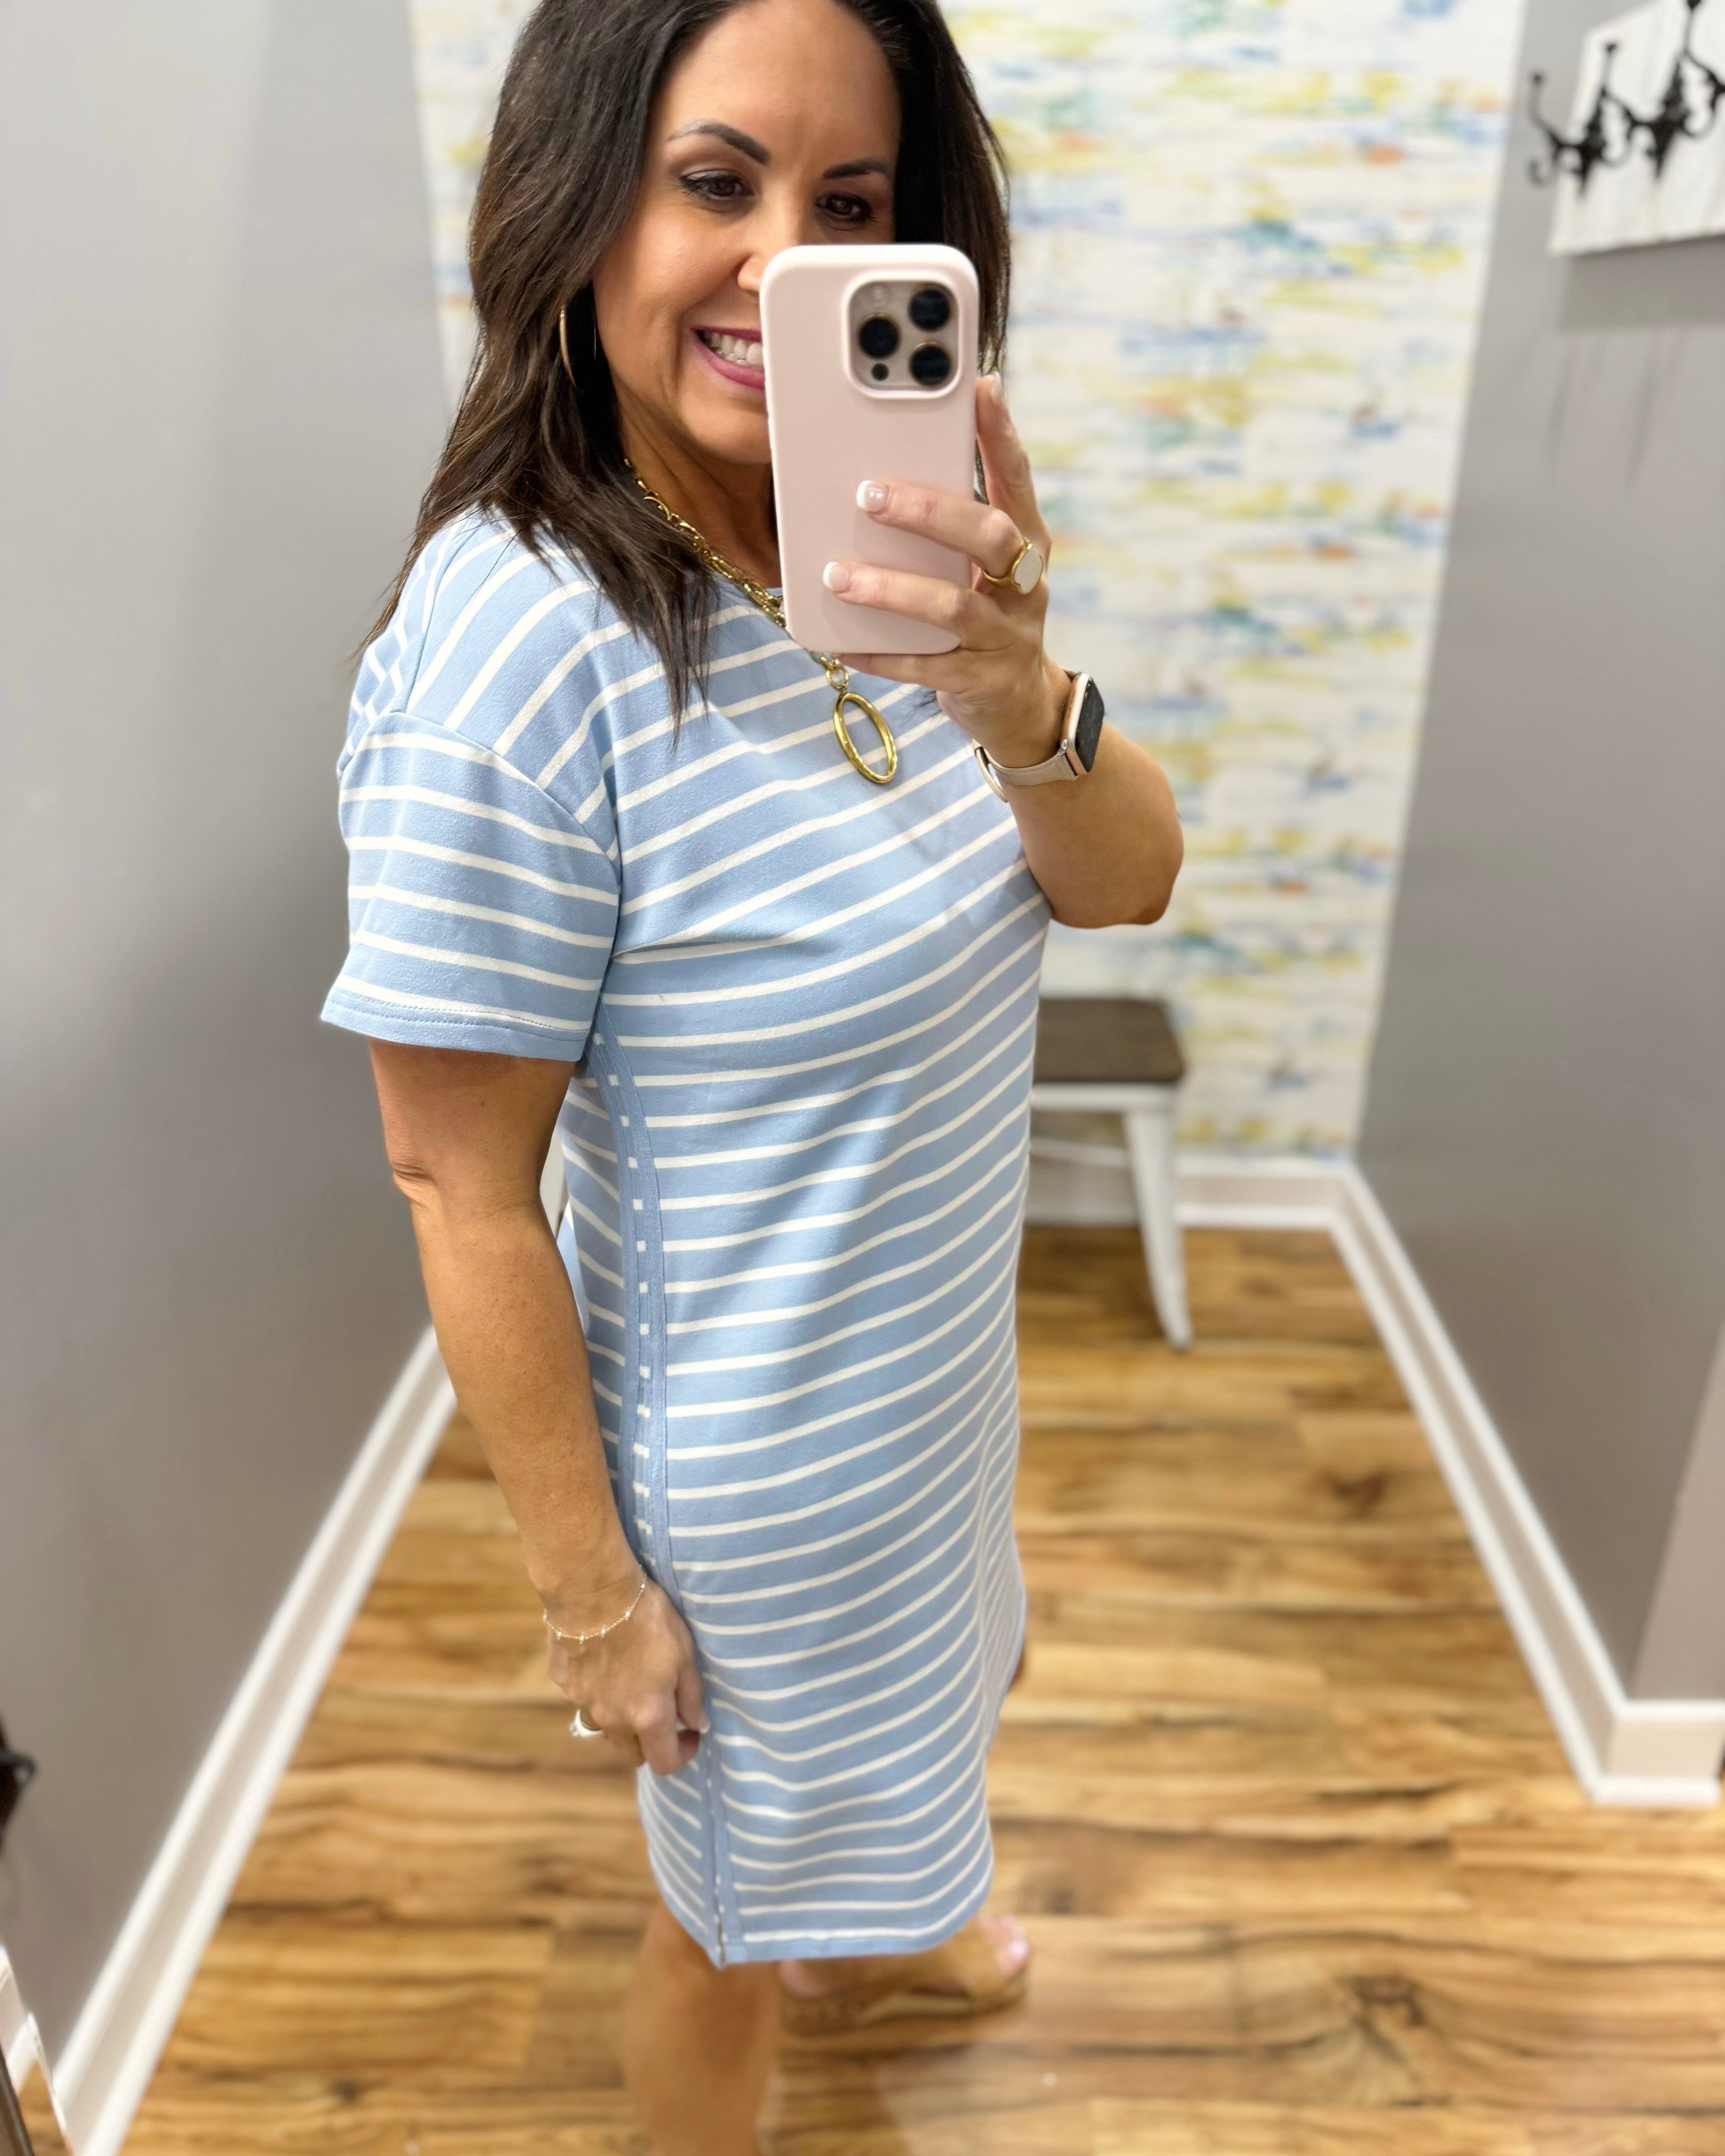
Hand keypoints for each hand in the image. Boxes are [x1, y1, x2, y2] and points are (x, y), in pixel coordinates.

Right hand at [545, 1572, 707, 1775]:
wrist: (591, 1591)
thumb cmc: (647, 1619)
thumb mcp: (684, 1654)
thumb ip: (691, 1696)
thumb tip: (697, 1725)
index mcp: (647, 1716)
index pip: (665, 1762)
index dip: (683, 1753)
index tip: (690, 1732)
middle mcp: (613, 1720)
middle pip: (632, 1755)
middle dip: (650, 1743)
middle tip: (661, 1712)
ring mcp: (583, 1703)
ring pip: (606, 1727)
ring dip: (621, 1718)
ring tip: (630, 1683)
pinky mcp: (564, 1683)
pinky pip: (583, 1698)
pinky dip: (597, 1690)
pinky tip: (603, 1660)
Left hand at [824, 373, 1067, 769]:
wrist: (1021, 706)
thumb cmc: (985, 616)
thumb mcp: (980, 567)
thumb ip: (951, 521)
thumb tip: (884, 466)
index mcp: (1027, 543)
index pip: (1017, 480)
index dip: (1001, 435)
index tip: (979, 389)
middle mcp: (1026, 585)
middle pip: (990, 537)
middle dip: (929, 512)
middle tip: (869, 495)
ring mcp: (1007, 637)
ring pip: (954, 606)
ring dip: (892, 589)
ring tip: (838, 576)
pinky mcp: (983, 682)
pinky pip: (928, 668)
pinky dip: (883, 655)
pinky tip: (843, 643)